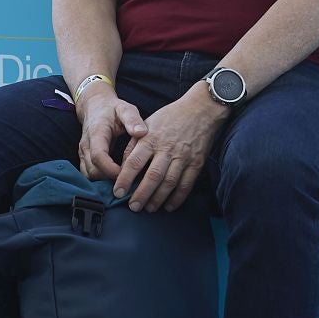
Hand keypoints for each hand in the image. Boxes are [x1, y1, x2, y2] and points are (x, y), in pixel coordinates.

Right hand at [75, 85, 147, 182]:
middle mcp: (86, 145)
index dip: (110, 169)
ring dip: (104, 182)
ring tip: (123, 183)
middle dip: (109, 180)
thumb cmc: (112, 109)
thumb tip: (141, 132)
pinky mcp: (84, 158)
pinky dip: (99, 180)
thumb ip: (133, 119)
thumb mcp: (125, 108)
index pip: (98, 156)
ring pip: (89, 175)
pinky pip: (88, 174)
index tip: (125, 175)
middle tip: (128, 183)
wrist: (94, 106)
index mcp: (96, 133)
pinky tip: (114, 181)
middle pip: (92, 170)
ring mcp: (83, 153)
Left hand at [114, 89, 226, 213]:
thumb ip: (135, 143)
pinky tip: (169, 206)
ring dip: (158, 199)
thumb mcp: (148, 123)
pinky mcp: (196, 162)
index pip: (134, 162)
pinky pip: (186, 184)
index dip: (125, 179)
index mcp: (151, 138)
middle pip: (152, 176)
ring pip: (169, 183)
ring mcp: (183, 156)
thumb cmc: (171, 116)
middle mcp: (166, 148)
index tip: (118, 192)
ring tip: (149, 208)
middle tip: (133, 207)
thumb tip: (124, 164)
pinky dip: (177, 198)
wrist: (201, 109)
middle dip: (141, 195)